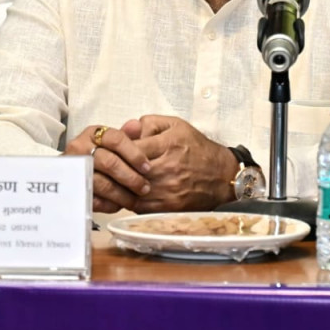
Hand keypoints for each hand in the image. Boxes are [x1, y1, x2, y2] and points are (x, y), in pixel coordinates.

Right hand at [63, 124, 151, 213]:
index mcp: (93, 134)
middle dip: (131, 178)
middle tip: (145, 188)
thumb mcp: (110, 142)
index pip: (116, 139)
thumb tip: (137, 125)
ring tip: (135, 199)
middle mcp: (80, 148)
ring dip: (123, 194)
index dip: (135, 155)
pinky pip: (93, 199)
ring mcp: (74, 169)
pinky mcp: (72, 189)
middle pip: (110, 163)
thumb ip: (126, 135)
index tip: (147, 167)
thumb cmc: (95, 155)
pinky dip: (109, 204)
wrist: (68, 171)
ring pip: (103, 184)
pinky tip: (119, 204)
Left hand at [123, 115, 237, 212]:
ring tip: (114, 182)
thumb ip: (148, 123)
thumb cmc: (198, 149)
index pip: (131, 148)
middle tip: (108, 168)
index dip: (118, 151)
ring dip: (120, 187)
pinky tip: (127, 194)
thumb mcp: (176, 125)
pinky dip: (130, 201)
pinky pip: (141, 206)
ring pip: (132, 191)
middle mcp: (168, 167)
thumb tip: (126, 129)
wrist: (222, 175)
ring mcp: (169, 189)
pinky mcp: (170, 206)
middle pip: (129, 170)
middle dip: (116, 170)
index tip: (113, 152)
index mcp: (168, 144)